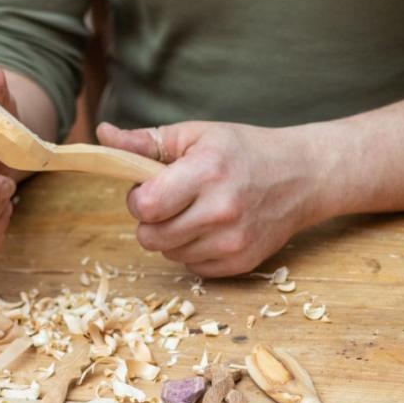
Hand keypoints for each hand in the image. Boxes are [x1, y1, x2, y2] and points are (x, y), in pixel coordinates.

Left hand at [97, 121, 337, 276]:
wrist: (302, 175)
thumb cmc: (242, 150)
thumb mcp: (195, 134)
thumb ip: (144, 140)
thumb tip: (101, 134)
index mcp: (206, 172)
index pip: (146, 206)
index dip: (138, 199)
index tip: (150, 188)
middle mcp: (221, 210)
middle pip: (151, 237)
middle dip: (151, 220)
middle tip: (170, 201)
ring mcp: (233, 241)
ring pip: (169, 254)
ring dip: (171, 237)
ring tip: (193, 212)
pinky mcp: (241, 262)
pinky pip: (192, 268)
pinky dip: (193, 251)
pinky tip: (210, 229)